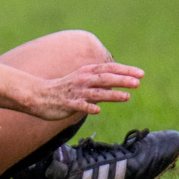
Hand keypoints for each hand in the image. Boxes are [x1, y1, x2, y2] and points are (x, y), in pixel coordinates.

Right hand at [23, 60, 143, 119]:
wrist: (38, 95)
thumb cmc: (63, 89)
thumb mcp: (82, 80)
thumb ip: (99, 82)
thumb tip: (118, 83)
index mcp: (86, 73)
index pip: (108, 69)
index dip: (125, 70)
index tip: (141, 73)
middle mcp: (82, 80)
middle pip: (104, 79)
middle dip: (121, 80)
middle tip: (138, 82)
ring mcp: (75, 92)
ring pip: (96, 92)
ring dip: (111, 94)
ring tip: (126, 96)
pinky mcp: (68, 104)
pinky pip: (79, 106)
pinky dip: (88, 107)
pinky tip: (97, 110)